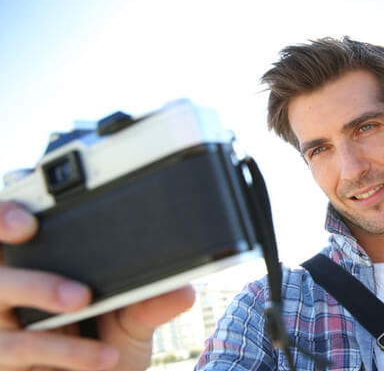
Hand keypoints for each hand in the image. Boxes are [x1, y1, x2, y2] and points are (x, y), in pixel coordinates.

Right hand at [0, 201, 195, 370]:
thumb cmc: (107, 345)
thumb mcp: (134, 320)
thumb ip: (150, 301)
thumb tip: (183, 290)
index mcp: (41, 264)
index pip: (12, 225)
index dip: (7, 212)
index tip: (28, 211)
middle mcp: (11, 287)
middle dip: (1, 228)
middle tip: (29, 229)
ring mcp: (1, 323)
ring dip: (38, 287)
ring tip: (80, 298)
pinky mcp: (4, 359)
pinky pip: (22, 347)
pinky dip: (66, 349)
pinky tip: (105, 355)